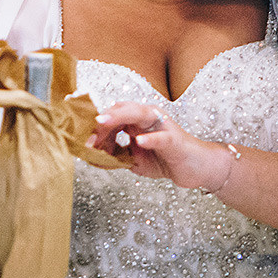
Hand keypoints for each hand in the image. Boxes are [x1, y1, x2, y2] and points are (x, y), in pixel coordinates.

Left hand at [87, 102, 234, 192]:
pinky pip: (161, 137)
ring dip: (119, 117)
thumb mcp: (134, 160)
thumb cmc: (166, 159)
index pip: (113, 116)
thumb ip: (115, 157)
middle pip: (122, 110)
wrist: (196, 168)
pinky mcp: (175, 139)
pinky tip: (139, 141)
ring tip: (102, 122)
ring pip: (139, 114)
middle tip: (86, 133)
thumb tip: (91, 157)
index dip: (96, 126)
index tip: (81, 139)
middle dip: (102, 120)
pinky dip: (150, 138)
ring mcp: (162, 126)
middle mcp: (149, 118)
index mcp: (137, 120)